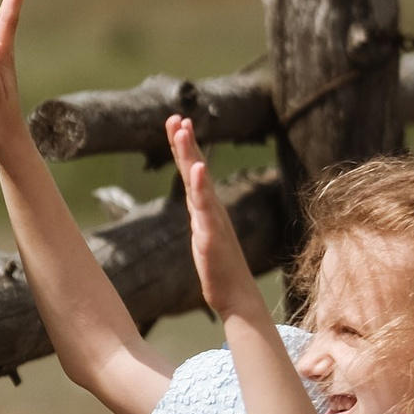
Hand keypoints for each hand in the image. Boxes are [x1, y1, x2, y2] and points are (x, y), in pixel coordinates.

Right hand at [0, 0, 39, 158]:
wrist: (8, 138)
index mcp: (3, 55)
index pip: (8, 17)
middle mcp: (5, 53)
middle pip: (10, 15)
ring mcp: (2, 61)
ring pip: (8, 24)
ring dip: (13, 2)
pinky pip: (2, 35)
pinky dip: (5, 19)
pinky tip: (6, 18)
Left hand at [167, 115, 264, 325]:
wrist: (237, 297)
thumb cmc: (220, 270)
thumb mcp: (204, 236)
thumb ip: (200, 217)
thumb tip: (195, 203)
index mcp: (206, 208)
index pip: (194, 172)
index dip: (186, 147)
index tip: (178, 122)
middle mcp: (212, 209)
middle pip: (197, 169)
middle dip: (186, 142)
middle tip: (177, 116)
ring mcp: (213, 221)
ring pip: (199, 182)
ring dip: (192, 154)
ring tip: (183, 130)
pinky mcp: (212, 236)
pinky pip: (206, 208)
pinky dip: (202, 187)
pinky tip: (198, 169)